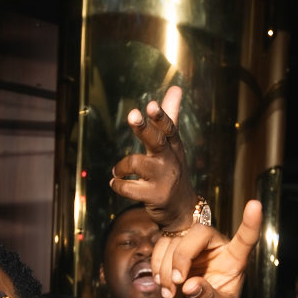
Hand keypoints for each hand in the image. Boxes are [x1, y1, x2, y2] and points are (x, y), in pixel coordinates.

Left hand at [111, 85, 193, 227]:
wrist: (182, 210)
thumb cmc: (173, 171)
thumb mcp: (174, 146)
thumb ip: (171, 117)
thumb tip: (176, 87)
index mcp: (173, 146)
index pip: (169, 128)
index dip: (160, 116)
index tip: (151, 105)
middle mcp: (170, 160)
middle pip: (155, 140)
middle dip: (143, 127)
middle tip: (132, 115)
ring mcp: (163, 179)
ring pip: (136, 163)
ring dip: (120, 166)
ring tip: (117, 171)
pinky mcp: (155, 196)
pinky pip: (128, 188)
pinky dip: (117, 184)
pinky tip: (115, 183)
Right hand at [153, 200, 263, 297]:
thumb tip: (190, 286)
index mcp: (235, 258)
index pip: (246, 238)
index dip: (251, 222)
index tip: (255, 205)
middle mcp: (215, 246)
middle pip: (199, 233)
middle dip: (182, 256)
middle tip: (177, 282)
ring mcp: (195, 245)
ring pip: (175, 241)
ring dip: (166, 268)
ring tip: (169, 293)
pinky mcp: (175, 248)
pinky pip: (161, 245)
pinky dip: (156, 265)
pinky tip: (162, 284)